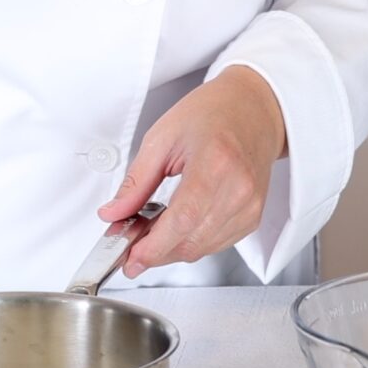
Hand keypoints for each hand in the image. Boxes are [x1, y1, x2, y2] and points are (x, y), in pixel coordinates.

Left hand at [98, 66, 286, 277]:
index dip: (154, 246)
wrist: (254, 110)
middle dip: (155, 252)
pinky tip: (176, 227)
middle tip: (129, 244)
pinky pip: (216, 244)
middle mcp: (239, 189)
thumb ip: (136, 181)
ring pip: (202, 249)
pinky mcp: (253, 216)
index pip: (183, 220)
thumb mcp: (162, 138)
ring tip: (150, 231)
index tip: (130, 257)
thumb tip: (113, 214)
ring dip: (171, 249)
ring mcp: (250, 206)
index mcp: (216, 163)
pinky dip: (191, 242)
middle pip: (191, 241)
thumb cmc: (212, 114)